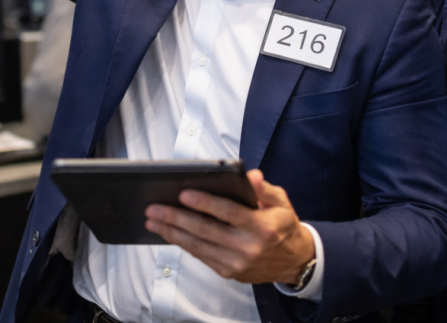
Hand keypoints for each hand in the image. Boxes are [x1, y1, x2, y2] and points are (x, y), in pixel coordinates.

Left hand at [144, 169, 315, 285]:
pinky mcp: (229, 272)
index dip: (205, 203)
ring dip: (172, 232)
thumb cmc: (283, 225)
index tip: (184, 194)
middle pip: (206, 230)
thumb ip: (264, 188)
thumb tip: (251, 175)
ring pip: (198, 246)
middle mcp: (248, 247)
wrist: (294, 261)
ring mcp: (236, 263)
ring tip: (153, 220)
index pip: (228, 212)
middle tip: (154, 208)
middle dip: (177, 218)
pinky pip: (201, 256)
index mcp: (262, 226)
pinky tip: (169, 232)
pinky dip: (182, 244)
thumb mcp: (281, 202)